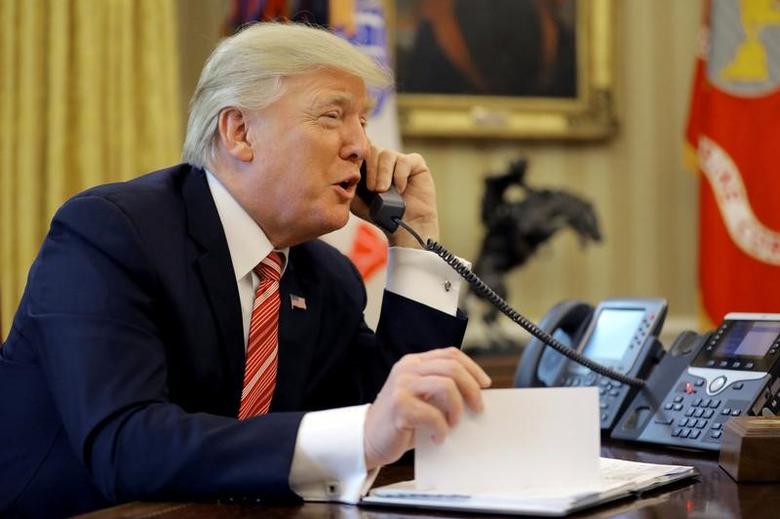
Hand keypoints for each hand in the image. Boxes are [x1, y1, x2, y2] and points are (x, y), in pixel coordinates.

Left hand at [352, 144, 438, 247]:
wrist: (404, 227)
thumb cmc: (379, 214)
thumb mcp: (356, 200)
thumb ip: (347, 184)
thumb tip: (340, 170)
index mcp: (368, 164)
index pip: (359, 150)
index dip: (356, 159)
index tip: (355, 175)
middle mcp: (383, 159)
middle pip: (372, 149)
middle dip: (370, 170)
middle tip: (372, 189)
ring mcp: (399, 160)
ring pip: (387, 154)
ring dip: (383, 173)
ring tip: (383, 191)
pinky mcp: (416, 164)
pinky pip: (404, 161)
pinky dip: (399, 175)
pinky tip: (400, 189)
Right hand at [363, 347, 491, 468]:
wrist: (368, 438)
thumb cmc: (401, 421)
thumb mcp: (421, 397)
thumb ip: (441, 389)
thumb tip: (477, 395)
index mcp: (414, 362)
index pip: (450, 354)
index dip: (473, 368)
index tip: (485, 385)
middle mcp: (407, 369)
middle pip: (452, 368)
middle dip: (472, 389)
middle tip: (478, 409)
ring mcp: (401, 386)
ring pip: (446, 386)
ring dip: (457, 409)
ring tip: (453, 424)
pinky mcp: (399, 406)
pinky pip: (433, 415)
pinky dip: (441, 429)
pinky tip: (437, 437)